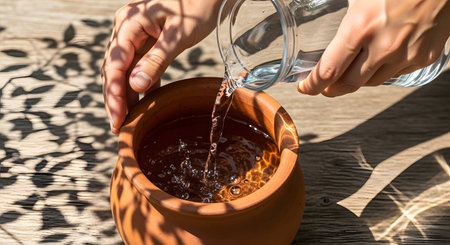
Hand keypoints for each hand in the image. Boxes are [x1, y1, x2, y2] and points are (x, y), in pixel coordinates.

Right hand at [102, 0, 221, 133]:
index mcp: (129, 23)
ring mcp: (134, 37)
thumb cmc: (196, 7)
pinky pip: (138, 69)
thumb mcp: (178, 35)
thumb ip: (156, 60)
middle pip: (113, 70)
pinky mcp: (146, 44)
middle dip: (114, 99)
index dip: (114, 92)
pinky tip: (141, 107)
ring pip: (123, 72)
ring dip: (124, 96)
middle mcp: (126, 30)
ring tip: (125, 122)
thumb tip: (136, 86)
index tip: (117, 117)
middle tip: (117, 126)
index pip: (115, 63)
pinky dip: (140, 88)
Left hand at [298, 0, 449, 96]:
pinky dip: (381, 72)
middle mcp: (383, 46)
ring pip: (371, 82)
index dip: (313, 85)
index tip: (306, 87)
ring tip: (349, 72)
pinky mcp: (423, 58)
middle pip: (348, 84)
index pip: (328, 71)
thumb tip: (314, 16)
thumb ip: (342, 14)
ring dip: (356, 80)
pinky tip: (377, 61)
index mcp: (361, 27)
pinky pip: (394, 74)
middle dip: (332, 89)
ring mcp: (405, 55)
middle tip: (324, 87)